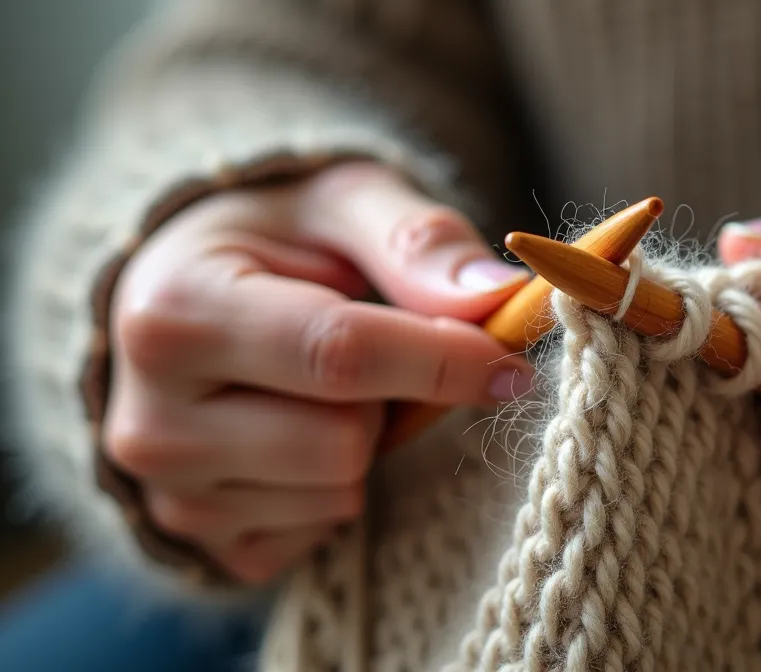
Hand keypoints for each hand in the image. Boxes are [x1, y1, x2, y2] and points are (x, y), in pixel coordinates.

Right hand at [104, 162, 533, 583]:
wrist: (183, 296)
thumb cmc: (274, 240)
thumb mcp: (341, 203)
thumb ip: (416, 241)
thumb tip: (496, 295)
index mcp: (174, 312)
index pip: (337, 354)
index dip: (442, 360)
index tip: (510, 360)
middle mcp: (149, 419)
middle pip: (345, 440)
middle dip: (388, 396)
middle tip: (366, 346)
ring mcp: (170, 495)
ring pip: (339, 492)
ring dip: (365, 441)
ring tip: (320, 386)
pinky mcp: (202, 543)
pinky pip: (321, 534)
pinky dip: (337, 486)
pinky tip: (300, 431)